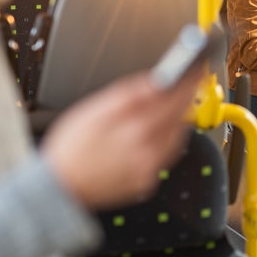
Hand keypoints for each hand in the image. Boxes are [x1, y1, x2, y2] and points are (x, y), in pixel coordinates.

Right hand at [42, 66, 203, 208]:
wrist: (59, 188)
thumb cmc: (70, 147)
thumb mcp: (93, 110)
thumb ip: (129, 94)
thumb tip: (156, 80)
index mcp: (134, 129)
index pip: (173, 99)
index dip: (188, 81)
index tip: (196, 68)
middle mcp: (146, 152)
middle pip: (179, 117)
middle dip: (186, 96)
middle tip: (190, 80)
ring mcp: (149, 169)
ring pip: (177, 137)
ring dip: (178, 118)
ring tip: (174, 103)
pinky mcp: (147, 182)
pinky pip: (166, 155)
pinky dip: (167, 139)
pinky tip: (158, 130)